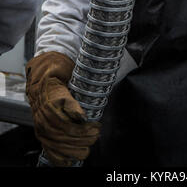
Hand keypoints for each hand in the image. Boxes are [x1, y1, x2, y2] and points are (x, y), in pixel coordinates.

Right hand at [26, 51, 99, 166]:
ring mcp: (41, 123)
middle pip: (63, 132)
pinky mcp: (41, 130)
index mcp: (51, 97)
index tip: (95, 124)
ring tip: (89, 147)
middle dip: (82, 137)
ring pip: (57, 141)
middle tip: (96, 133)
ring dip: (74, 148)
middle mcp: (43, 112)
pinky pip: (48, 147)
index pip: (65, 120)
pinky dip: (59, 156)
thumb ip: (76, 88)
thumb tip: (81, 115)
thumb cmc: (60, 73)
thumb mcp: (69, 73)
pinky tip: (70, 161)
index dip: (81, 127)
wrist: (43, 75)